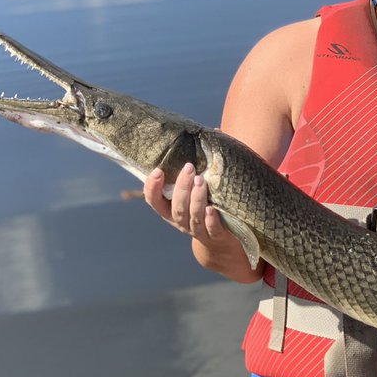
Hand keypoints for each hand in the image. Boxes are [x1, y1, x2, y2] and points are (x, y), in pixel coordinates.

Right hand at [144, 164, 262, 280]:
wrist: (224, 244)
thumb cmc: (209, 209)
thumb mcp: (198, 191)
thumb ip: (201, 166)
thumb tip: (216, 132)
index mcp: (172, 211)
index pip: (154, 201)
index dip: (152, 188)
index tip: (158, 170)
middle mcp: (181, 222)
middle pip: (176, 207)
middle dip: (181, 187)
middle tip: (189, 168)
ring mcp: (198, 231)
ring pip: (192, 216)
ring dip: (196, 198)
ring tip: (201, 180)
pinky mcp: (217, 237)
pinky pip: (211, 229)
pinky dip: (210, 219)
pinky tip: (211, 208)